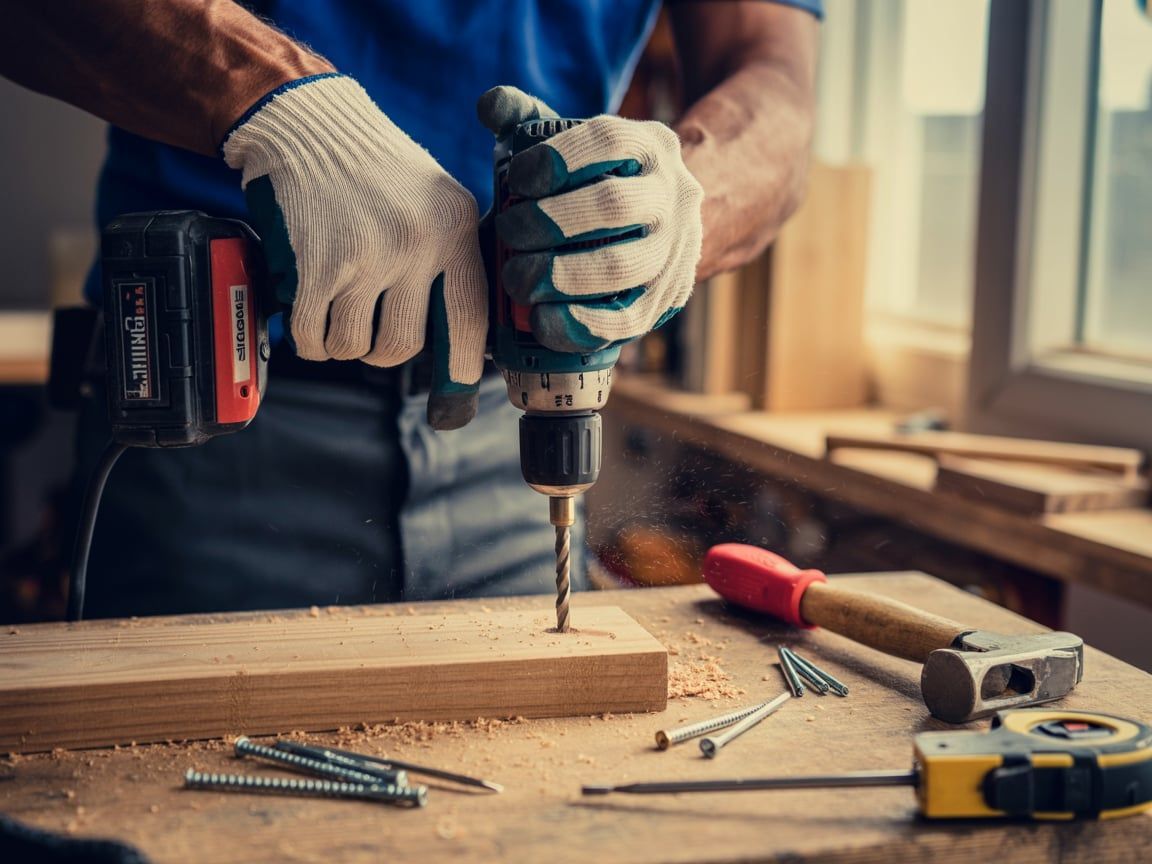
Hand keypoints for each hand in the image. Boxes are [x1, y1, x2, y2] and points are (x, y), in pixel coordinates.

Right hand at [223, 74, 485, 428]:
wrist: (311, 126)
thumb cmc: (377, 169)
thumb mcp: (439, 200)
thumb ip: (453, 256)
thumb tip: (465, 337)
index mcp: (454, 230)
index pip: (469, 319)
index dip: (462, 370)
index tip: (455, 399)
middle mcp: (416, 245)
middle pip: (404, 345)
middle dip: (382, 352)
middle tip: (371, 332)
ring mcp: (366, 256)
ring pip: (354, 346)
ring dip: (341, 345)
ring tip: (338, 317)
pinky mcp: (317, 265)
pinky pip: (313, 336)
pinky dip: (309, 342)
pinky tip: (310, 326)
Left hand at [477, 86, 702, 352]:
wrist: (664, 226)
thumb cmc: (598, 183)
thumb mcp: (574, 144)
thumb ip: (528, 120)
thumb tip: (492, 104)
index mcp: (649, 146)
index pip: (607, 140)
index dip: (556, 160)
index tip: (515, 180)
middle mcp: (672, 195)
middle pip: (613, 205)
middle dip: (549, 222)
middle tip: (507, 231)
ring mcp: (675, 252)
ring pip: (623, 266)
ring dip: (560, 275)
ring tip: (517, 277)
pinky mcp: (665, 301)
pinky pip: (628, 319)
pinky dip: (582, 322)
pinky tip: (543, 320)